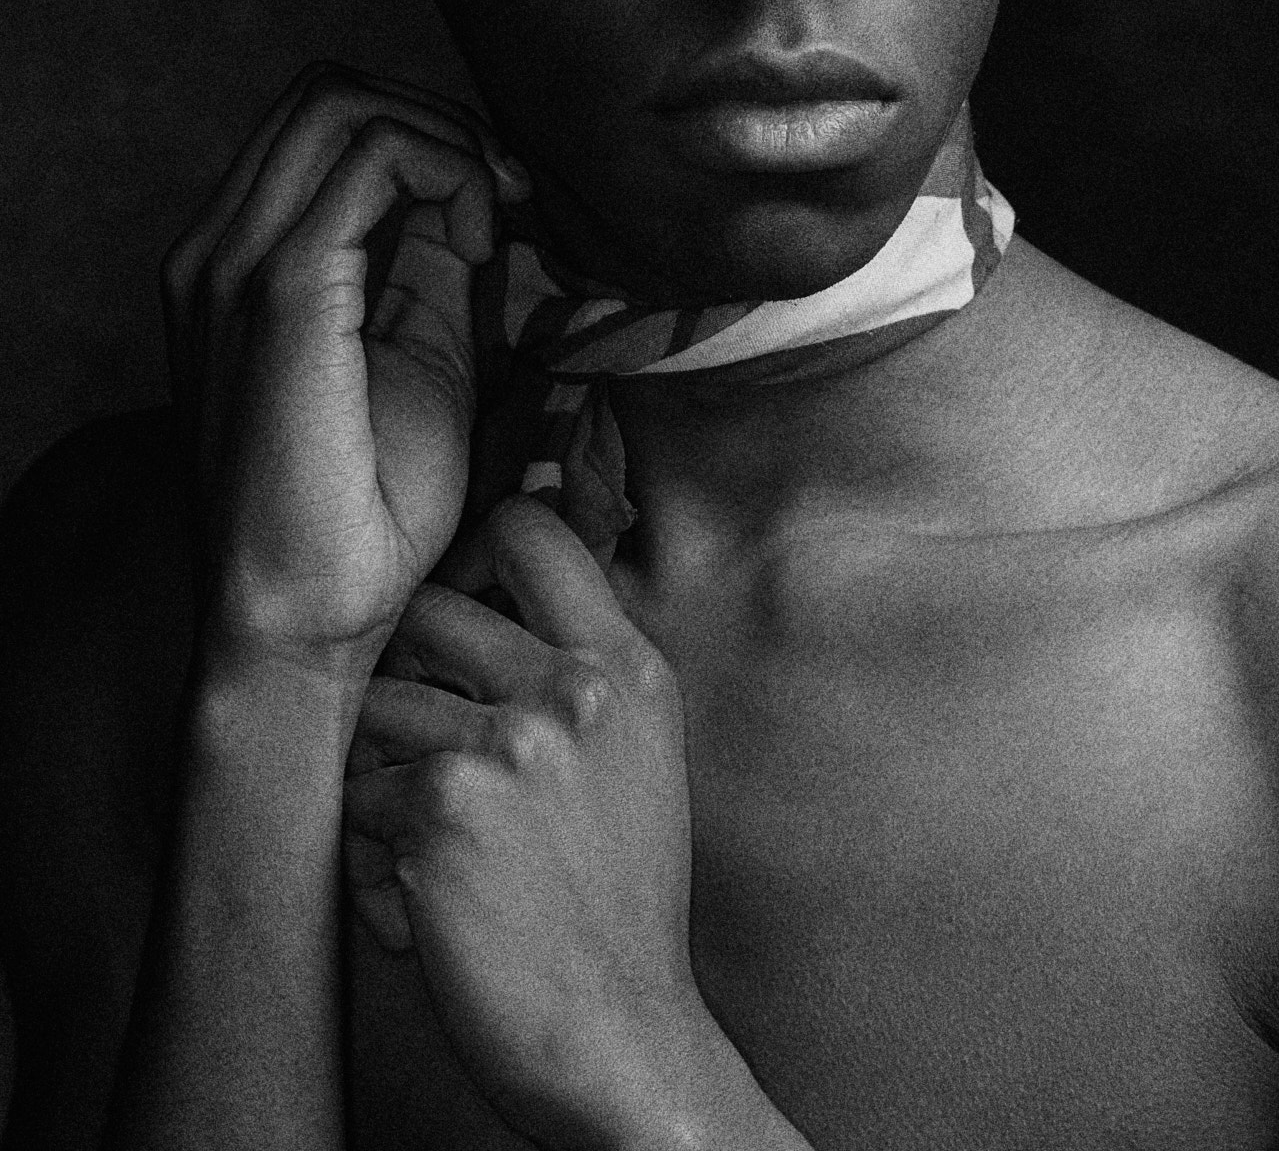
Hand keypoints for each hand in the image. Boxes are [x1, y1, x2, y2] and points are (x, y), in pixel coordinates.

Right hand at [162, 62, 531, 682]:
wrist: (309, 617)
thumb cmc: (366, 505)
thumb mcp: (420, 348)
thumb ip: (435, 260)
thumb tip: (481, 187)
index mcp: (237, 261)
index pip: (321, 121)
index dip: (426, 129)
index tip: (503, 195)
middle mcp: (214, 248)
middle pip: (327, 90)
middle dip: (439, 118)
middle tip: (509, 192)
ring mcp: (232, 265)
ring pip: (340, 102)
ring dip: (447, 138)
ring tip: (500, 214)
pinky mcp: (279, 292)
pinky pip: (368, 159)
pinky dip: (448, 171)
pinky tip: (488, 238)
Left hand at [343, 497, 717, 1147]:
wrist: (617, 1033)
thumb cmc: (615, 896)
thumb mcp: (638, 749)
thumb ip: (580, 655)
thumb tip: (513, 537)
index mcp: (627, 666)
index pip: (529, 530)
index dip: (472, 553)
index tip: (461, 600)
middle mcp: (572, 689)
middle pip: (423, 610)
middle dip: (402, 677)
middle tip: (423, 741)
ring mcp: (506, 744)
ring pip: (372, 708)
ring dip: (378, 774)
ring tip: (429, 837)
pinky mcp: (440, 810)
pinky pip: (354, 793)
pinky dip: (370, 849)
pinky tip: (423, 894)